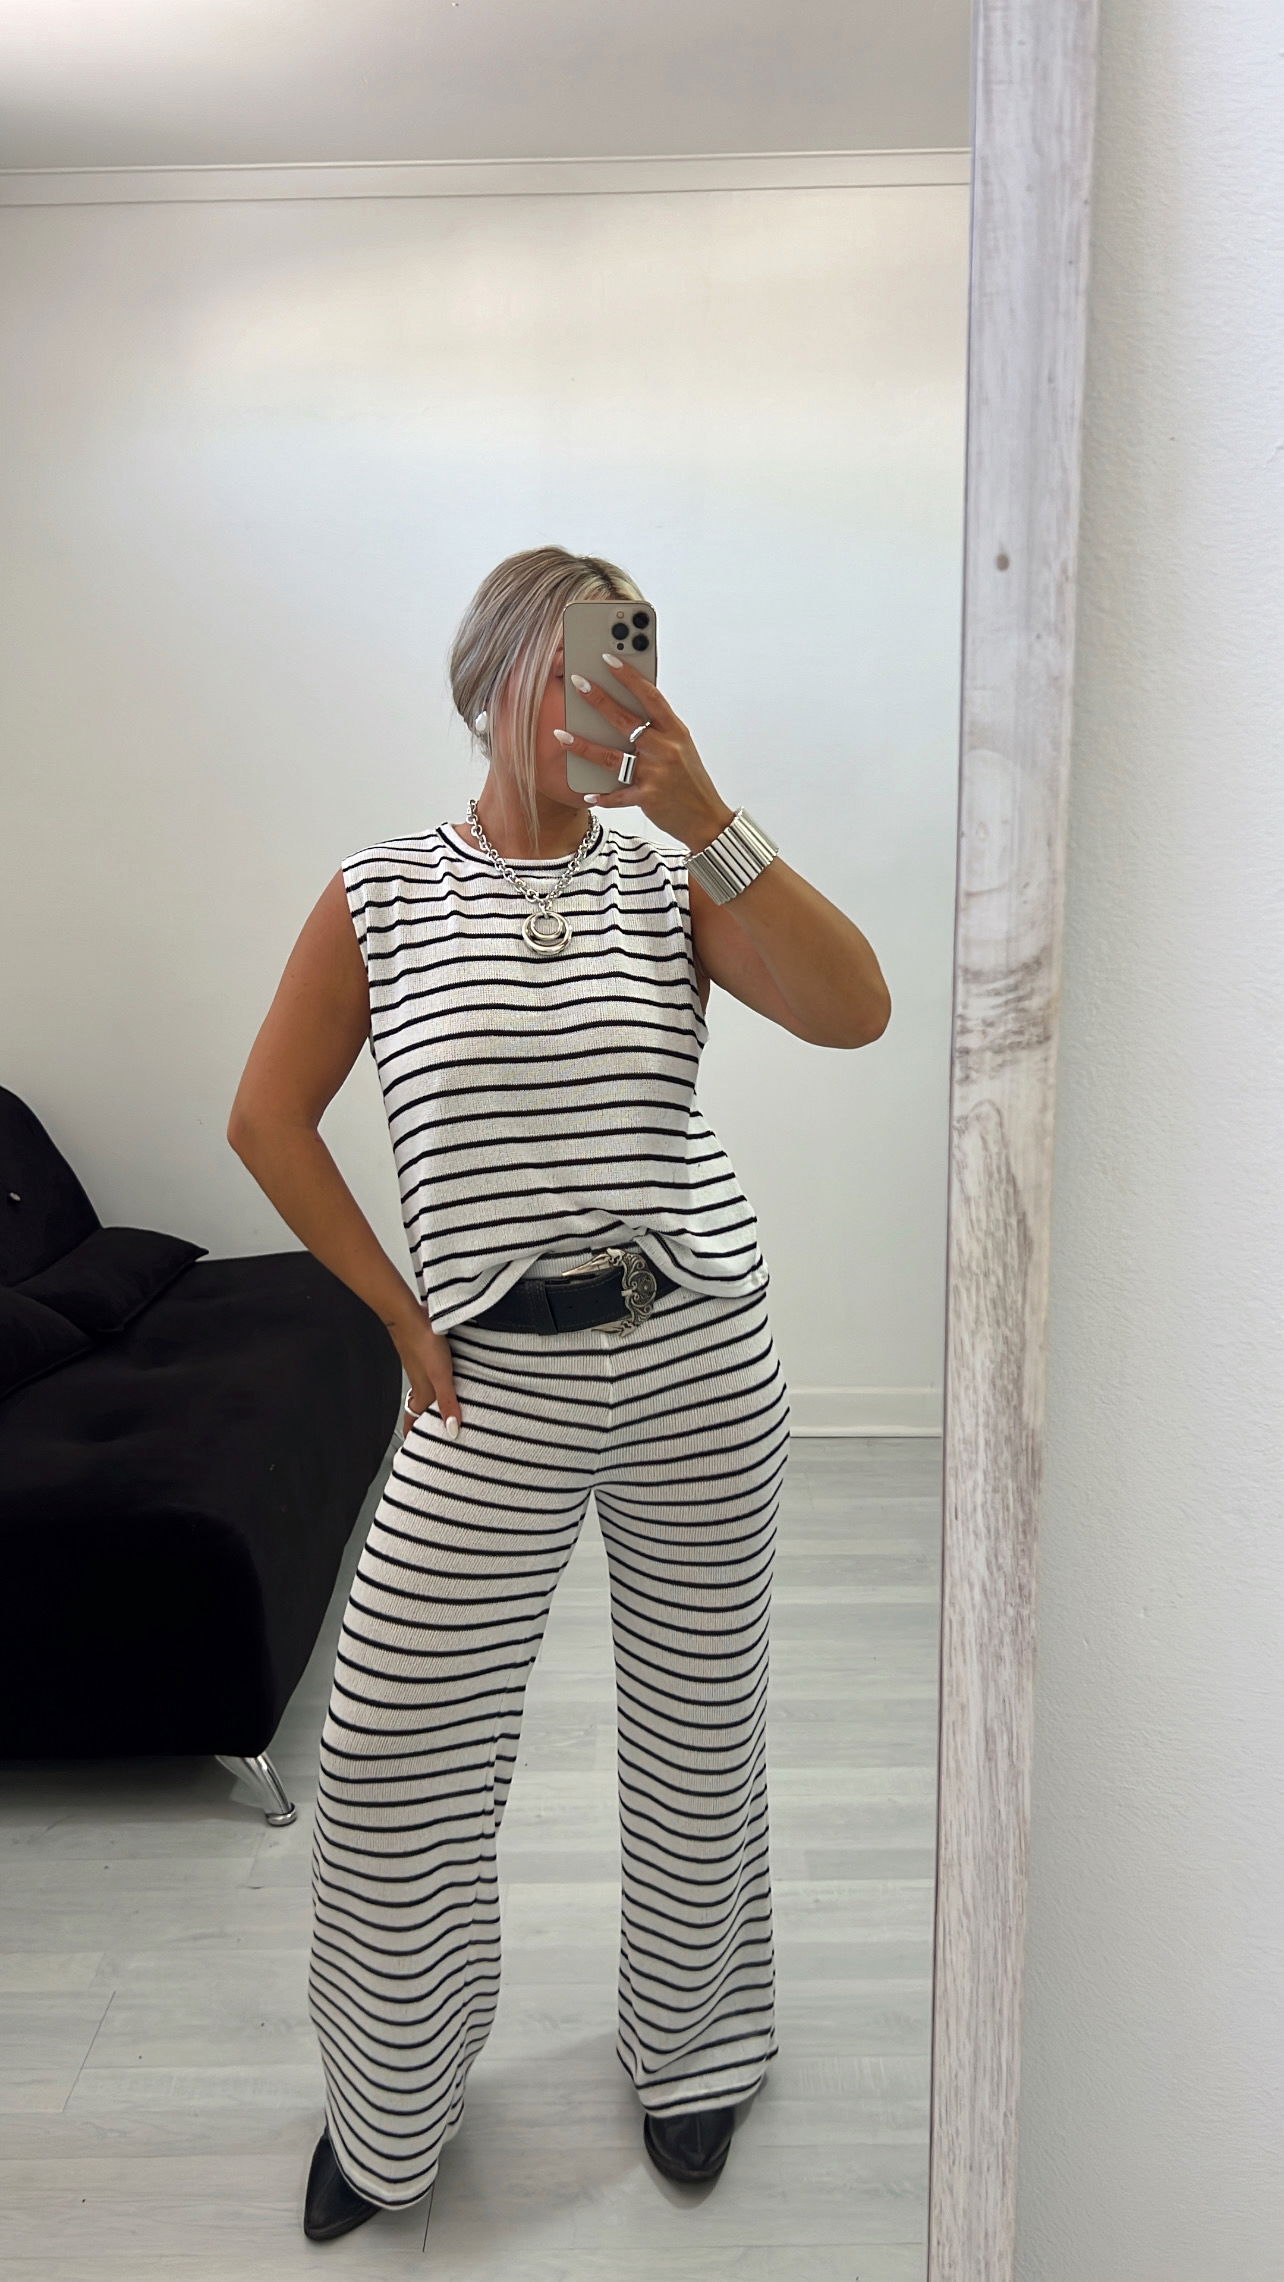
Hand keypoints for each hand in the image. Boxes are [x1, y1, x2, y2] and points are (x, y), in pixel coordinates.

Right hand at [386, 1302, 461, 1439]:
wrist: (409, 1316)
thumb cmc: (423, 1343)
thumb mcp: (441, 1376)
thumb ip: (448, 1402)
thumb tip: (452, 1430)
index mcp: (423, 1392)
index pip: (414, 1419)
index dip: (412, 1433)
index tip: (413, 1447)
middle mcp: (420, 1383)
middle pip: (419, 1408)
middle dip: (423, 1422)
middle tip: (429, 1435)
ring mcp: (422, 1369)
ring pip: (425, 1392)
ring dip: (430, 1404)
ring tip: (440, 1412)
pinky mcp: (426, 1355)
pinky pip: (430, 1376)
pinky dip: (436, 1385)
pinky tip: (445, 1380)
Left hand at [554, 653, 735, 851]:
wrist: (706, 818)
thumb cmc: (691, 779)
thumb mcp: (681, 747)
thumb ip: (659, 729)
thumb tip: (628, 707)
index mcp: (676, 731)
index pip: (650, 696)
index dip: (629, 677)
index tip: (608, 659)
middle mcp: (665, 749)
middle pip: (626, 720)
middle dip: (598, 699)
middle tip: (577, 683)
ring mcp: (656, 774)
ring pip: (612, 757)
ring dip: (584, 746)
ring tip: (560, 735)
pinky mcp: (648, 798)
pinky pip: (618, 796)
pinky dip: (602, 796)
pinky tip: (587, 793)